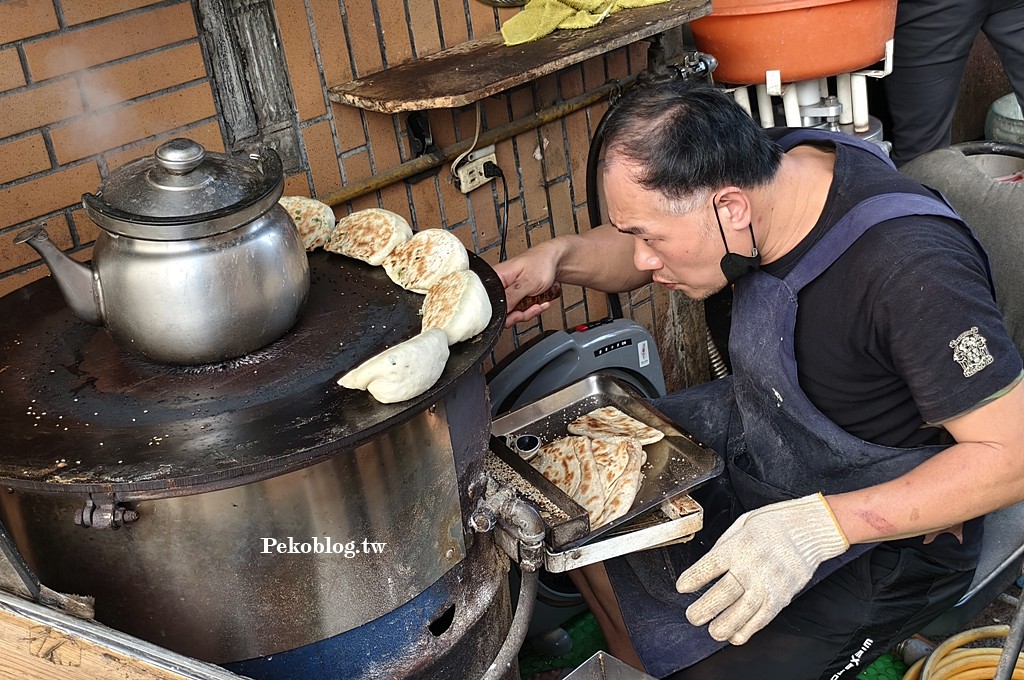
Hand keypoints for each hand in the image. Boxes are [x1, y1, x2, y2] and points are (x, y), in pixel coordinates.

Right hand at [492, 246, 560, 326]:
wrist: (554, 263)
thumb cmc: (541, 264)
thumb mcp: (528, 282)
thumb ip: (512, 297)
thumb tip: (501, 310)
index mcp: (496, 277)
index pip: (487, 300)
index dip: (500, 311)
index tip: (514, 312)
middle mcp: (499, 285)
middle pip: (499, 310)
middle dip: (516, 314)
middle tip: (526, 310)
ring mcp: (508, 293)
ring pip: (510, 313)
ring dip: (526, 312)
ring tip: (536, 304)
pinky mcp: (515, 298)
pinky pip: (518, 311)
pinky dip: (530, 310)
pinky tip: (539, 303)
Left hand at [675, 493, 848, 644]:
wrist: (809, 529)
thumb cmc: (773, 523)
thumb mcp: (742, 524)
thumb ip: (723, 546)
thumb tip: (706, 567)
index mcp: (740, 545)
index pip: (711, 565)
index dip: (694, 578)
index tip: (682, 587)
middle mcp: (753, 566)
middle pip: (725, 592)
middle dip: (705, 608)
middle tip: (692, 616)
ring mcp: (770, 583)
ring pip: (744, 610)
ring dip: (726, 624)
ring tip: (712, 631)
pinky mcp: (783, 595)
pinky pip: (764, 617)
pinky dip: (749, 629)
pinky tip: (737, 636)